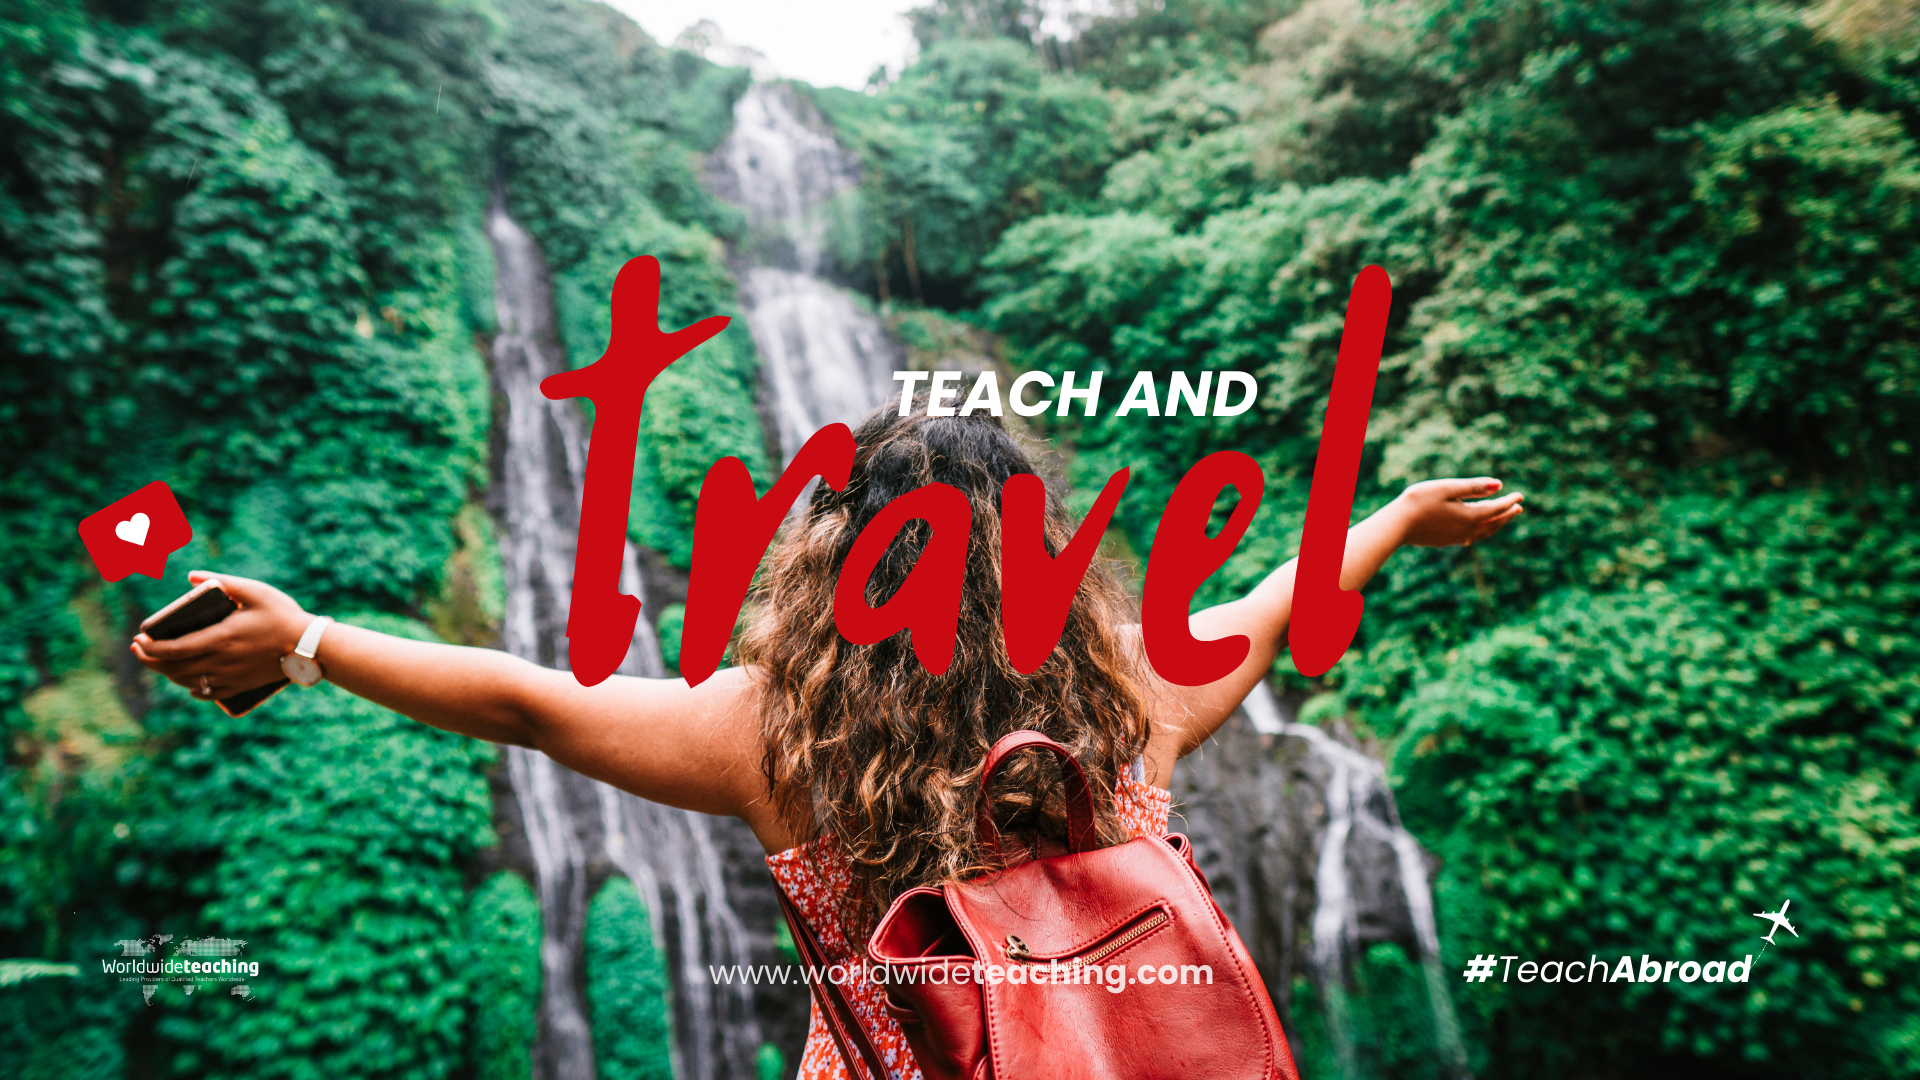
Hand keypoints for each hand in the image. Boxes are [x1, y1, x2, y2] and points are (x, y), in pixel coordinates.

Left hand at [131, 571, 311, 699]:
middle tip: (139, 649)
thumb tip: (191, 577)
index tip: (138, 640)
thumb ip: (223, 582)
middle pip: (173, 668)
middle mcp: (221, 662)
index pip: (173, 650)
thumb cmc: (283, 616)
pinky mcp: (240, 686)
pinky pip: (207, 693)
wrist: (310, 647)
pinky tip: (188, 681)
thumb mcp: (255, 592)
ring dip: (167, 673)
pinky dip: (192, 688)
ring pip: (187, 682)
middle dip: (150, 660)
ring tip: (159, 661)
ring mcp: (230, 677)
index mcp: (220, 639)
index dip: (150, 648)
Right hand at [1392, 477, 1524, 548]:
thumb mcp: (1447, 488)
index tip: (1520, 495)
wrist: (1396, 525)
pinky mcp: (1446, 541)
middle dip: (1507, 514)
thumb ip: (1473, 487)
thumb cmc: (1419, 502)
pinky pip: (1472, 538)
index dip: (1509, 501)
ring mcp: (1456, 538)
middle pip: (1493, 522)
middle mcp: (1466, 530)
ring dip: (1497, 525)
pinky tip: (1478, 530)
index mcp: (1469, 516)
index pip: (1496, 508)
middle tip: (1518, 507)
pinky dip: (1482, 532)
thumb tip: (1499, 485)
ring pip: (1484, 533)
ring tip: (1504, 519)